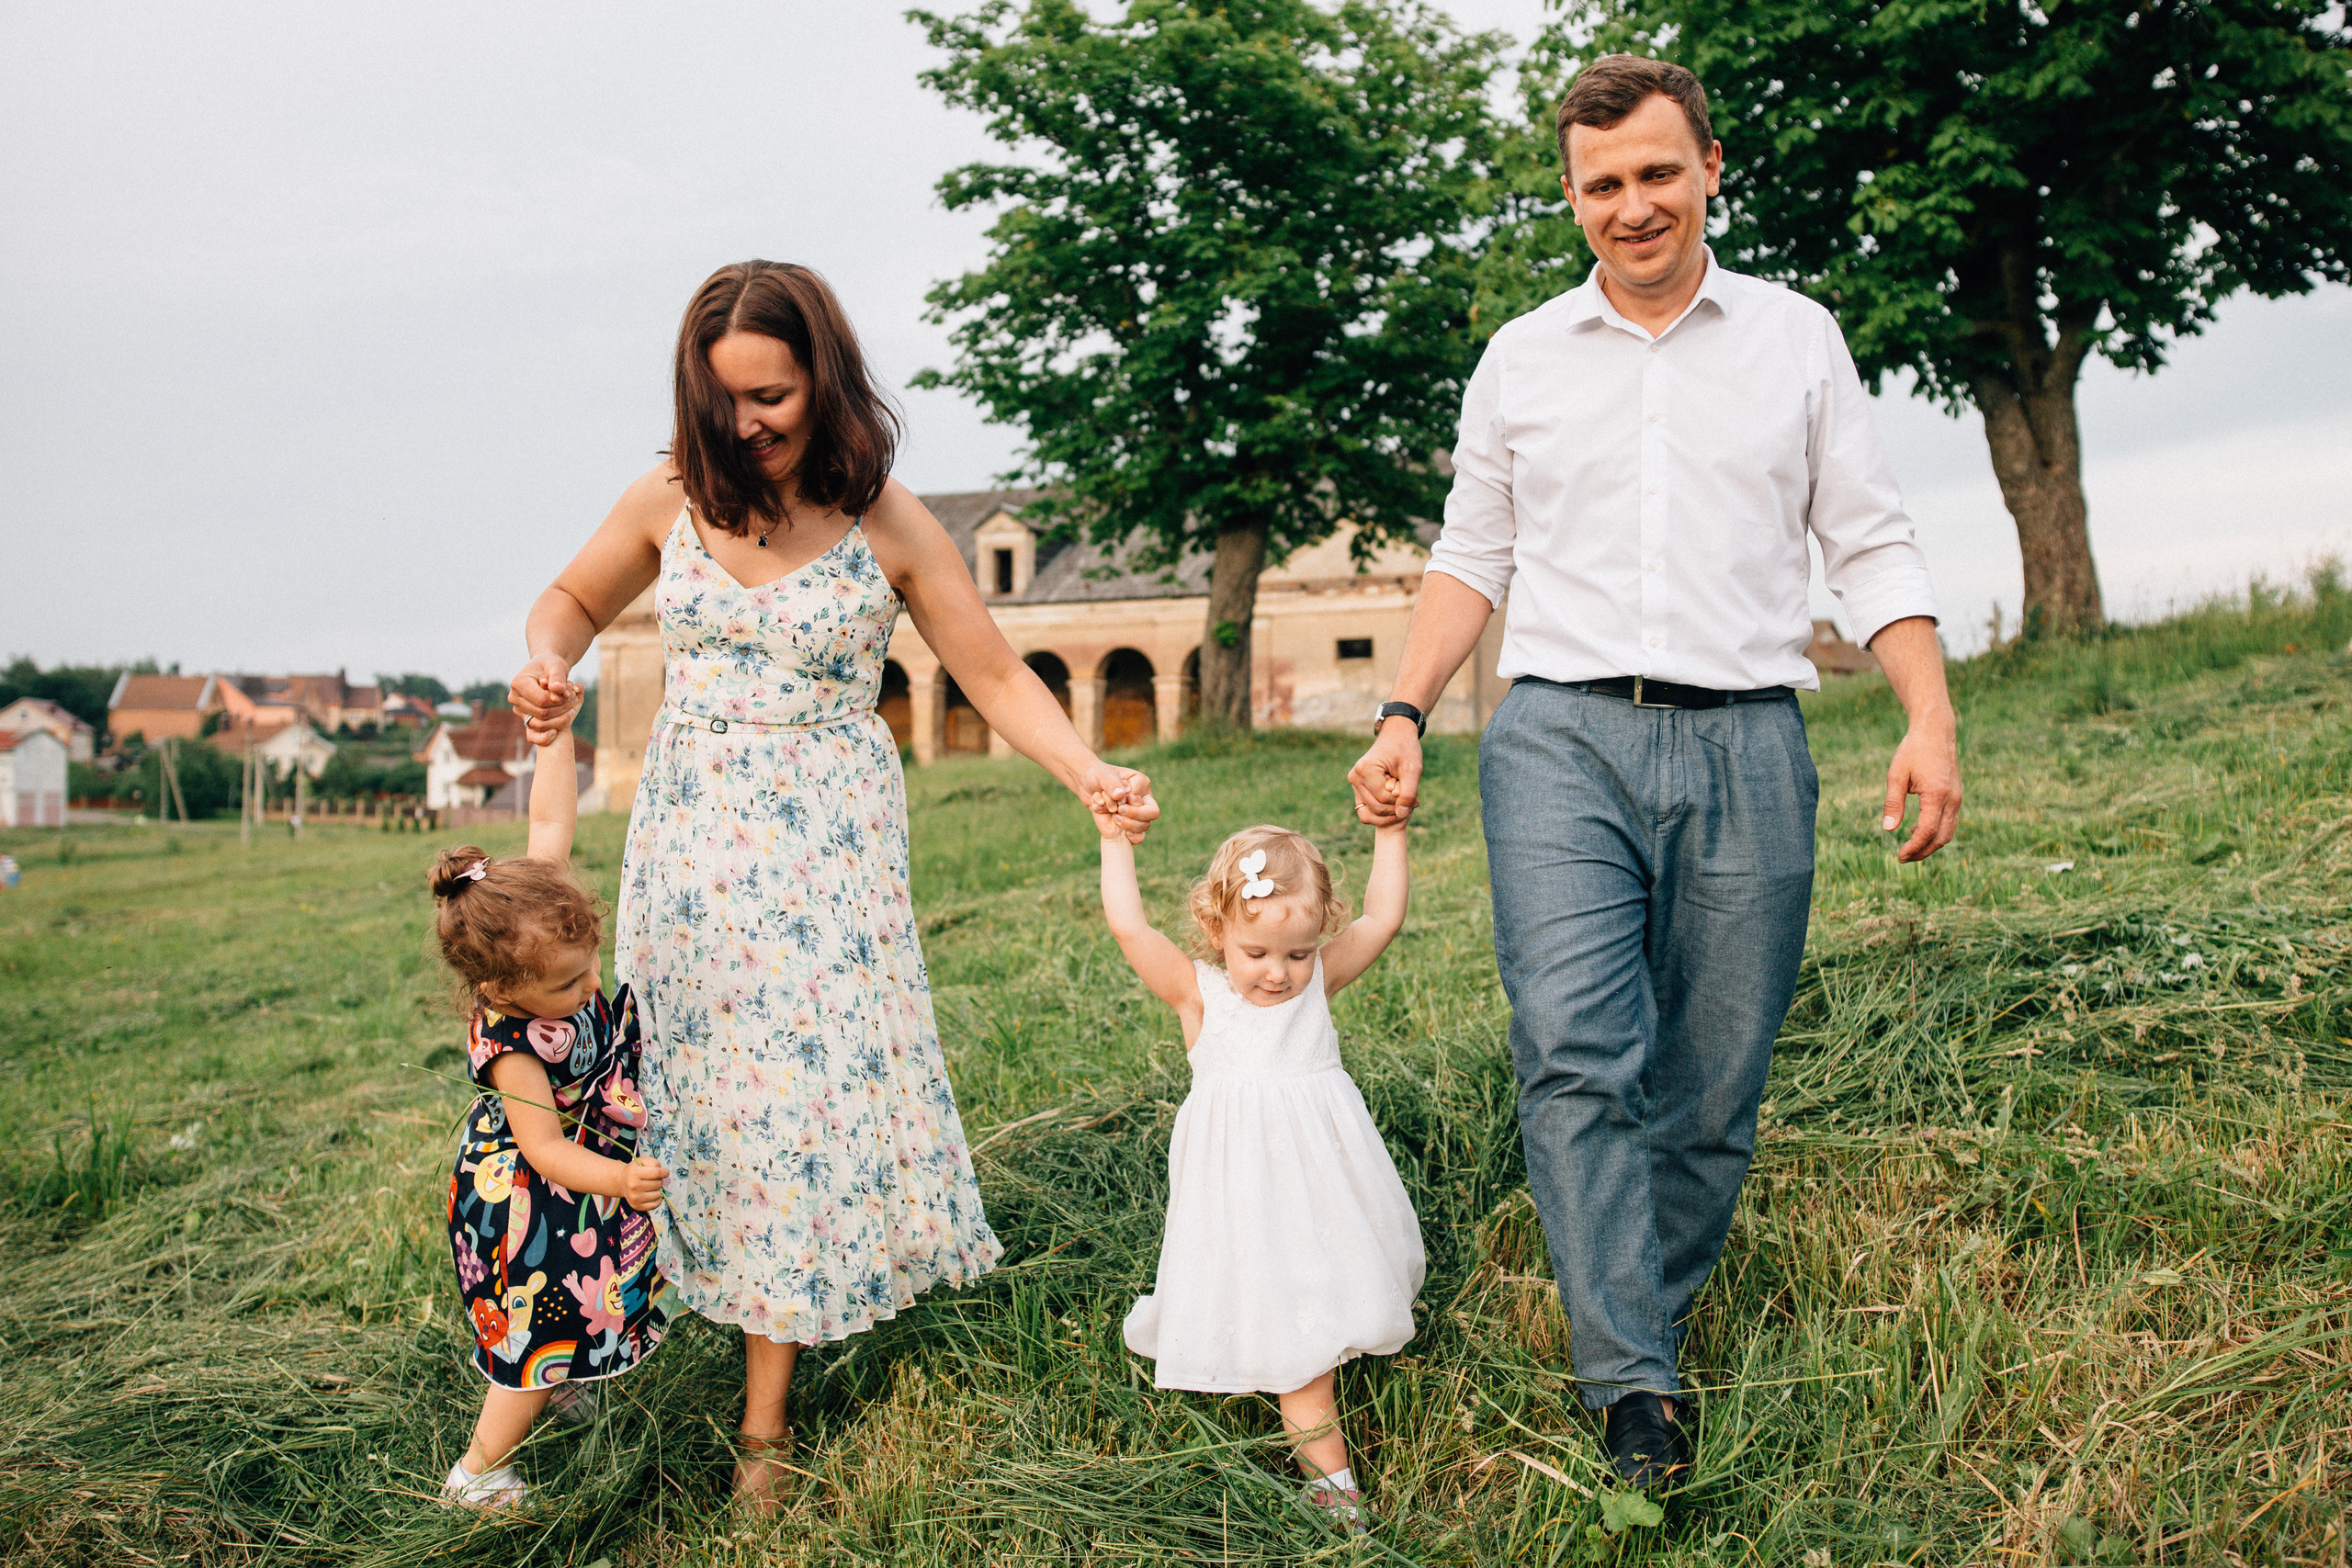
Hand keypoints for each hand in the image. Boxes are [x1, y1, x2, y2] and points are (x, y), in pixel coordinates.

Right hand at [510, 655, 581, 745]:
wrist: (544, 669)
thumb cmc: (550, 665)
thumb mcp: (556, 666)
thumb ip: (557, 677)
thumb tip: (558, 690)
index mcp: (518, 683)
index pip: (542, 700)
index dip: (560, 700)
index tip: (571, 694)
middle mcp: (514, 698)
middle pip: (542, 713)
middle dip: (562, 708)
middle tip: (575, 699)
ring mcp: (518, 709)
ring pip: (541, 723)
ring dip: (560, 718)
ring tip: (572, 706)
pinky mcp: (524, 717)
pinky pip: (538, 730)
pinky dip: (553, 727)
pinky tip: (565, 719)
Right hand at [621, 1156, 667, 1211]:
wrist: (622, 1182)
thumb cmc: (636, 1170)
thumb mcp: (643, 1161)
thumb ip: (654, 1163)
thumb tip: (663, 1173)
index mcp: (634, 1173)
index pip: (657, 1173)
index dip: (664, 1172)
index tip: (665, 1172)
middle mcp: (633, 1186)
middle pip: (658, 1184)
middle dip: (659, 1180)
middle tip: (652, 1179)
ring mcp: (635, 1198)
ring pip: (658, 1194)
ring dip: (657, 1190)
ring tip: (650, 1186)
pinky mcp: (637, 1206)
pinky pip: (656, 1204)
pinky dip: (657, 1199)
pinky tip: (651, 1194)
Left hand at [1079, 763, 1158, 843]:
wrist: (1087, 786)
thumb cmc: (1097, 776)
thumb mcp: (1102, 777)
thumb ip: (1112, 784)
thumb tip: (1121, 795)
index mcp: (1141, 782)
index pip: (1142, 797)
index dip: (1129, 802)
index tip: (1116, 799)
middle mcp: (1143, 797)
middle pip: (1151, 813)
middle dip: (1133, 815)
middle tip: (1117, 811)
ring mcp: (1138, 811)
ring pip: (1145, 825)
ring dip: (1129, 825)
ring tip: (1114, 818)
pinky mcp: (1131, 822)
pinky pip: (1140, 835)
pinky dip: (1134, 837)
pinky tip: (1125, 835)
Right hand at [1348, 718, 1422, 827]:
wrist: (1396, 736)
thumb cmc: (1405, 749)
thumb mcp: (1413, 770)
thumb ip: (1408, 793)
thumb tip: (1401, 815)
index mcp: (1365, 769)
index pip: (1384, 799)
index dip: (1403, 801)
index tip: (1416, 793)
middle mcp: (1355, 777)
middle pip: (1377, 808)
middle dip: (1397, 808)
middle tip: (1413, 798)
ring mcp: (1354, 784)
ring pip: (1370, 813)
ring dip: (1390, 812)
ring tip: (1405, 800)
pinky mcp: (1357, 789)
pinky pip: (1366, 812)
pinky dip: (1382, 814)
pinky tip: (1397, 805)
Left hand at [1882, 721, 1960, 861]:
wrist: (1936, 731)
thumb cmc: (1913, 751)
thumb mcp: (1896, 775)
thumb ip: (1893, 803)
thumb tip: (1888, 829)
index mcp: (1937, 794)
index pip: (1927, 831)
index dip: (1914, 847)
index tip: (1899, 856)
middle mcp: (1952, 799)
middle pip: (1941, 838)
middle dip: (1922, 852)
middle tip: (1902, 858)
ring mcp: (1957, 798)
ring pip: (1948, 832)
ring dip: (1929, 844)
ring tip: (1908, 847)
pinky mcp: (1956, 796)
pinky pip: (1949, 822)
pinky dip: (1935, 832)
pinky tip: (1917, 829)